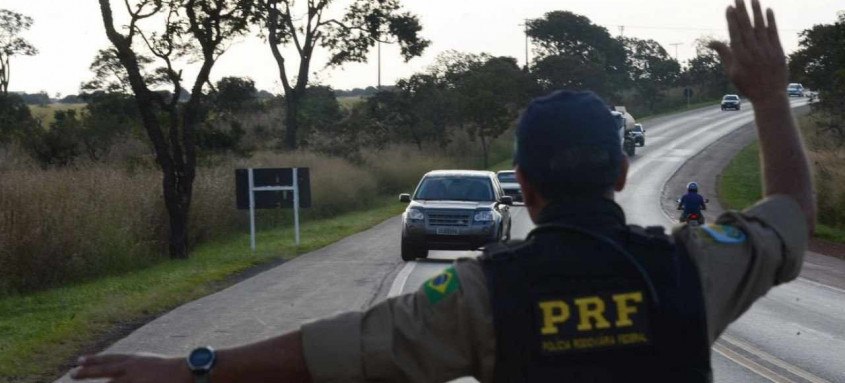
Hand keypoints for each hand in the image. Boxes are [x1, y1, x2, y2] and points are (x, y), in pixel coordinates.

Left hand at [71, 353, 190, 382]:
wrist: (186, 371)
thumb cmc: (171, 368)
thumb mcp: (150, 362)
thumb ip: (136, 365)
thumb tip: (125, 368)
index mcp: (134, 360)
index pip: (110, 359)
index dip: (94, 360)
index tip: (78, 360)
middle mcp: (131, 369)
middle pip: (105, 370)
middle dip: (87, 372)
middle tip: (72, 373)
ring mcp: (134, 380)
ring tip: (77, 380)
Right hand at [709, 0, 786, 102]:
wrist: (769, 96)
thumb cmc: (748, 85)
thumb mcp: (732, 72)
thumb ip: (724, 54)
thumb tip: (711, 42)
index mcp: (739, 56)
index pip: (734, 33)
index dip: (731, 19)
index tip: (729, 7)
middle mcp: (752, 51)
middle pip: (746, 27)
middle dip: (742, 11)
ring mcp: (766, 50)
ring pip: (760, 27)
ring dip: (756, 11)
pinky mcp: (778, 51)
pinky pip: (773, 33)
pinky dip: (771, 21)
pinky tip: (768, 10)